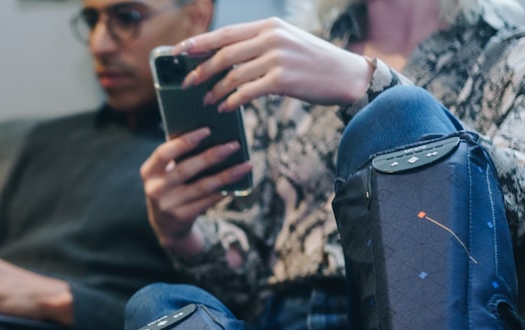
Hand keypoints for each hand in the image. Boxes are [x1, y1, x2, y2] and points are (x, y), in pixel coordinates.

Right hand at [139, 127, 251, 256]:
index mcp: (148, 172)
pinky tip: (236, 183)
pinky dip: (222, 191)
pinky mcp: (181, 218)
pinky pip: (206, 202)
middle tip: (233, 145)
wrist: (165, 224)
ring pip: (201, 187)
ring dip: (226, 175)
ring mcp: (167, 206)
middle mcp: (155, 189)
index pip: (164, 153)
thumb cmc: (170, 187)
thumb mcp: (165, 174)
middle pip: (186, 169)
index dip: (184, 141)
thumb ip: (178, 157)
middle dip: (211, 156)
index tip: (207, 130)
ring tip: (245, 165)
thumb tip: (212, 137)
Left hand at [177, 18, 372, 109]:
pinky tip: (224, 108)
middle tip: (186, 84)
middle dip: (200, 70)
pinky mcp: (282, 79)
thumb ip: (258, 45)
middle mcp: (271, 38)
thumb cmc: (313, 63)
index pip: (225, 33)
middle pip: (224, 53)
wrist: (346, 75)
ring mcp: (277, 58)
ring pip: (233, 74)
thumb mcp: (286, 42)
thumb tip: (225, 56)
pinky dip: (232, 101)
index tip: (178, 52)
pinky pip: (247, 91)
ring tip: (206, 100)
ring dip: (215, 90)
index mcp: (269, 26)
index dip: (199, 43)